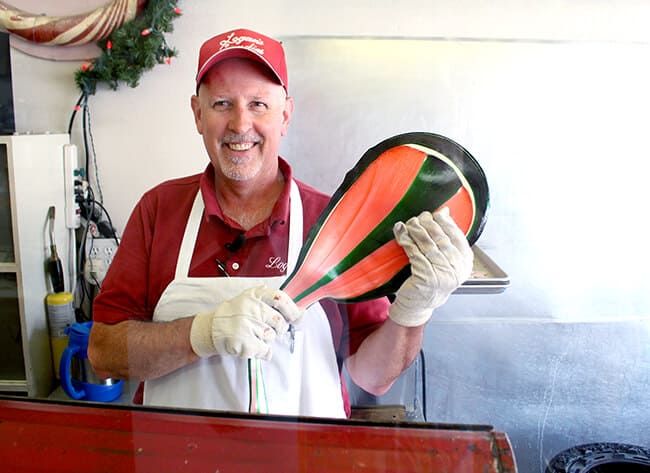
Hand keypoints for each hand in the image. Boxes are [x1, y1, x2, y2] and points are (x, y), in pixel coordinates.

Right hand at [190, 286, 302, 359]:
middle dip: (277, 329)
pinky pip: (265, 350)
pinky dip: (262, 352)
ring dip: (266, 340)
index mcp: (254, 294)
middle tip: (264, 328)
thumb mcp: (251, 300)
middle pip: (279, 322)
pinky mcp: (244, 341)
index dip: (292, 309)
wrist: (211, 329)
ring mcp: (247, 324)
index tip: (298, 316)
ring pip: (272, 337)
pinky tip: (251, 345)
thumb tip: (301, 313)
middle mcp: (250, 307)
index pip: (280, 298)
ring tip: (251, 334)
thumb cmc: (235, 315)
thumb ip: (274, 303)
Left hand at [389, 208, 473, 326]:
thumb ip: (446, 238)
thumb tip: (445, 211)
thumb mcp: (444, 259)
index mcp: (465, 262)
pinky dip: (406, 240)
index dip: (444, 222)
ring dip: (414, 229)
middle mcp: (457, 268)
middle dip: (426, 224)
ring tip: (406, 223)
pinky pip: (414, 252)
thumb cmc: (431, 278)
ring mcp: (443, 274)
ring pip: (427, 243)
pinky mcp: (427, 277)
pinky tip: (400, 233)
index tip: (433, 214)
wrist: (418, 304)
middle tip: (416, 218)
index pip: (456, 235)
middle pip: (440, 237)